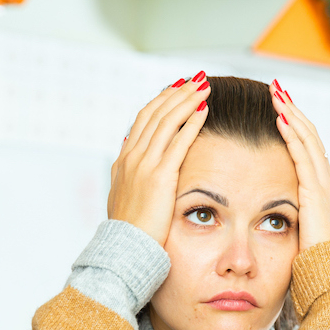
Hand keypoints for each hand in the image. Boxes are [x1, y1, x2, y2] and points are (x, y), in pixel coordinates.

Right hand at [108, 73, 211, 245]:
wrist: (125, 250)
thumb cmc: (131, 232)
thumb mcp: (126, 198)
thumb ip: (132, 176)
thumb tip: (134, 158)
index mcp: (125, 161)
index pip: (144, 120)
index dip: (161, 101)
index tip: (177, 88)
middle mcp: (132, 157)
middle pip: (156, 114)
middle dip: (177, 93)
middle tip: (196, 79)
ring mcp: (144, 165)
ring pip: (167, 121)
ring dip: (186, 100)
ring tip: (204, 86)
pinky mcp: (159, 177)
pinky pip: (178, 142)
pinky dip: (191, 122)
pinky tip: (204, 110)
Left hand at [269, 81, 329, 250]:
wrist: (327, 271)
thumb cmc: (310, 254)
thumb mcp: (298, 225)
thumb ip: (288, 208)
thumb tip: (269, 205)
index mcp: (321, 185)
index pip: (307, 145)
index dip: (294, 122)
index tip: (278, 104)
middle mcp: (326, 178)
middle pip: (309, 134)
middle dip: (292, 109)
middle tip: (276, 87)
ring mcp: (323, 182)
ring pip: (308, 138)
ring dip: (291, 113)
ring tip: (276, 93)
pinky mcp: (316, 190)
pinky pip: (303, 154)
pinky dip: (293, 134)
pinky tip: (280, 118)